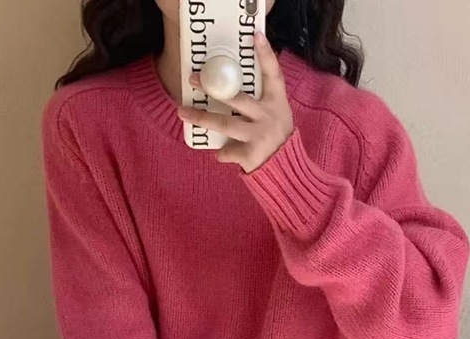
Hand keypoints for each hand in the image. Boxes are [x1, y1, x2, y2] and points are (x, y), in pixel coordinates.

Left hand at [178, 32, 293, 172]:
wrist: (287, 171)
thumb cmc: (278, 140)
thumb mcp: (278, 117)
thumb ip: (261, 104)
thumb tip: (230, 91)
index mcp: (277, 103)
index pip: (273, 74)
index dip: (266, 54)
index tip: (255, 36)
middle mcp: (268, 116)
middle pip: (237, 98)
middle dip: (213, 89)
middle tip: (193, 79)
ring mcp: (259, 136)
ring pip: (224, 124)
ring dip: (201, 118)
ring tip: (182, 113)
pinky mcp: (251, 154)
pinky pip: (227, 151)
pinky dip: (222, 153)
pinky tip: (222, 154)